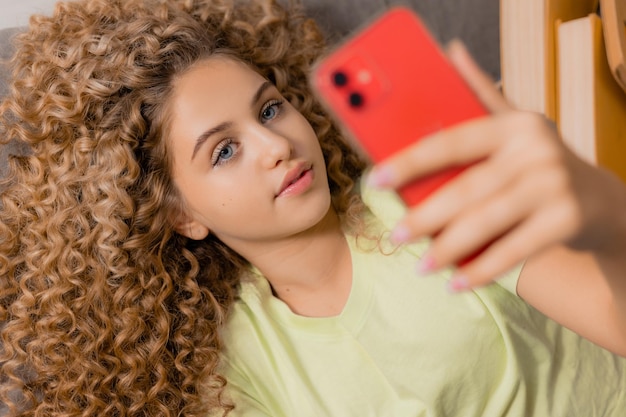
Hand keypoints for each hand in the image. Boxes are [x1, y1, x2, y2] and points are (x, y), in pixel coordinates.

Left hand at [368, 40, 625, 290]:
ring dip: (449, 250)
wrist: (602, 200)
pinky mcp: (566, 220)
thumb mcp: (515, 124)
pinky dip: (482, 270)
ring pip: (486, 222)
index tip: (376, 179)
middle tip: (395, 236)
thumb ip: (481, 93)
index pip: (452, 142)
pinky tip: (457, 283)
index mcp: (512, 125)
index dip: (410, 161)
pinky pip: (513, 250)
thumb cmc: (540, 163)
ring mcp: (553, 185)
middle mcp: (534, 151)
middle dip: (425, 217)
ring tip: (421, 267)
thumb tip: (450, 51)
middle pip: (466, 188)